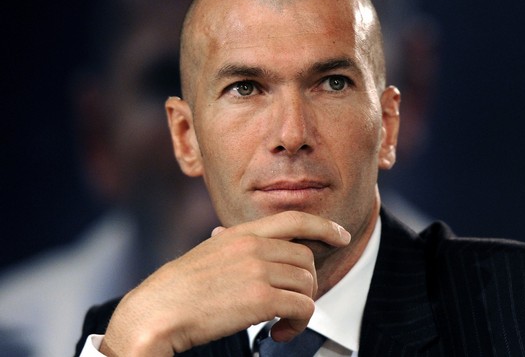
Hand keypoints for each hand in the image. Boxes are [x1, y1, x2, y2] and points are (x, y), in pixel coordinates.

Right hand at [99, 211, 350, 355]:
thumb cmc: (176, 289)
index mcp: (240, 234)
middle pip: (306, 260)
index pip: (293, 220)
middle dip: (305, 284)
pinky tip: (278, 334)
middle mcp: (253, 247)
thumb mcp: (204, 254)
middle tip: (289, 305)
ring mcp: (258, 271)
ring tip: (281, 323)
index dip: (323, 226)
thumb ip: (227, 244)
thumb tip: (228, 234)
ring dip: (302, 308)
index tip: (340, 236)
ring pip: (308, 284)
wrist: (155, 313)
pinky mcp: (261, 300)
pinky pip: (303, 308)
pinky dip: (298, 325)